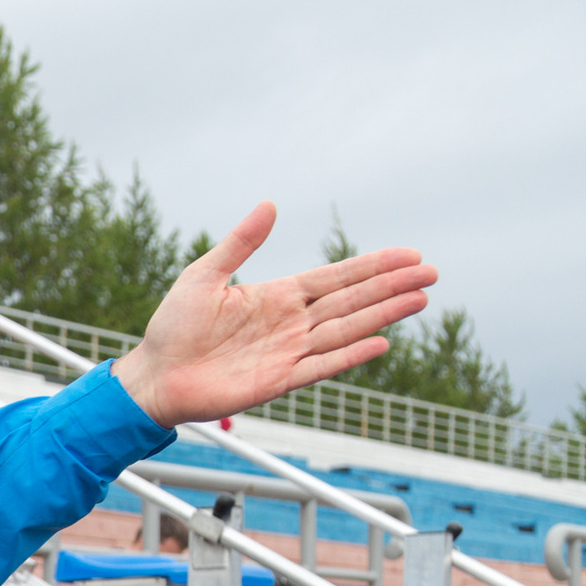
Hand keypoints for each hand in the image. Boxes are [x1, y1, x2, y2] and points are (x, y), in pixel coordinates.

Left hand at [112, 203, 435, 426]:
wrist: (153, 376)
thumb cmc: (172, 328)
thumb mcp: (203, 276)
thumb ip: (239, 244)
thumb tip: (269, 204)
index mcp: (276, 296)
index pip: (335, 278)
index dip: (372, 267)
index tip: (409, 255)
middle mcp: (289, 323)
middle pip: (351, 301)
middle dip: (391, 286)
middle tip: (432, 273)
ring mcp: (287, 352)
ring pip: (345, 330)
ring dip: (383, 315)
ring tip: (420, 299)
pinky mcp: (278, 381)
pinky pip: (322, 366)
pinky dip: (350, 354)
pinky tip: (381, 342)